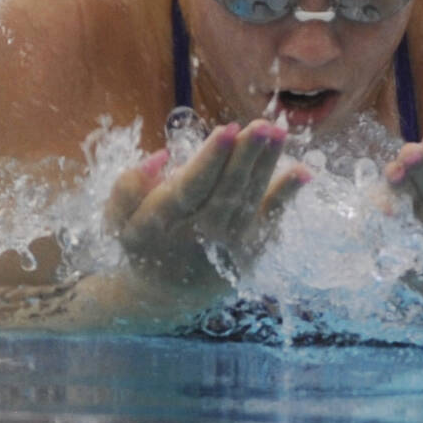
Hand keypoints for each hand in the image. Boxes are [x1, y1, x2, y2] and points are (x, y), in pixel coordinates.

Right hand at [105, 120, 307, 291]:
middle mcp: (199, 236)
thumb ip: (128, 187)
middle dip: (246, 157)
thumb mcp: (118, 219)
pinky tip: (304, 171)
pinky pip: (271, 219)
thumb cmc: (145, 242)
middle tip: (261, 125)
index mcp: (163, 224)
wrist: (167, 297)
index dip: (211, 160)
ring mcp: (229, 244)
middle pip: (226, 192)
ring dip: (267, 164)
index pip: (190, 189)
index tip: (227, 130)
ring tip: (278, 131)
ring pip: (250, 199)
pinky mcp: (251, 249)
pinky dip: (287, 195)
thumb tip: (161, 157)